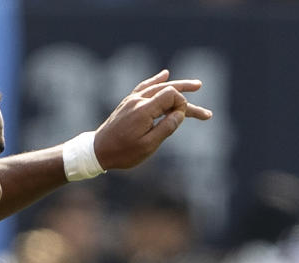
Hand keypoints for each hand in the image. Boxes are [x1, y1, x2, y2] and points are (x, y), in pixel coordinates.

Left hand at [92, 70, 214, 171]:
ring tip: (194, 85)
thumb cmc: (123, 152)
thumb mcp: (148, 146)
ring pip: (158, 87)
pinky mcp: (128, 102)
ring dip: (176, 85)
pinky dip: (156, 80)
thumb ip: (166, 128)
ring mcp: (132, 99)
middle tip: (201, 86)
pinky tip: (165, 74)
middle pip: (167, 88)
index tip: (181, 119)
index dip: (182, 104)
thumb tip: (181, 113)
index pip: (170, 95)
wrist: (98, 151)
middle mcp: (138, 100)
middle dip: (185, 89)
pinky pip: (145, 87)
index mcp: (144, 110)